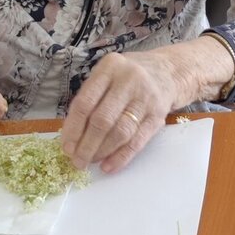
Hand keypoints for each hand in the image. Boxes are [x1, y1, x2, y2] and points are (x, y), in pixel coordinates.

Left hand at [61, 49, 178, 173]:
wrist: (169, 72)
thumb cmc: (128, 76)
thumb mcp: (107, 74)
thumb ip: (91, 98)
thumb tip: (72, 136)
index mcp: (109, 68)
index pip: (85, 102)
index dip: (73, 128)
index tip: (66, 147)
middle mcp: (129, 81)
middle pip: (102, 120)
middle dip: (86, 145)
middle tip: (77, 161)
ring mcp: (146, 99)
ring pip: (120, 132)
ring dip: (102, 152)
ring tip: (90, 162)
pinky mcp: (158, 116)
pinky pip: (138, 141)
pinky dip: (122, 157)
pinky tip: (109, 166)